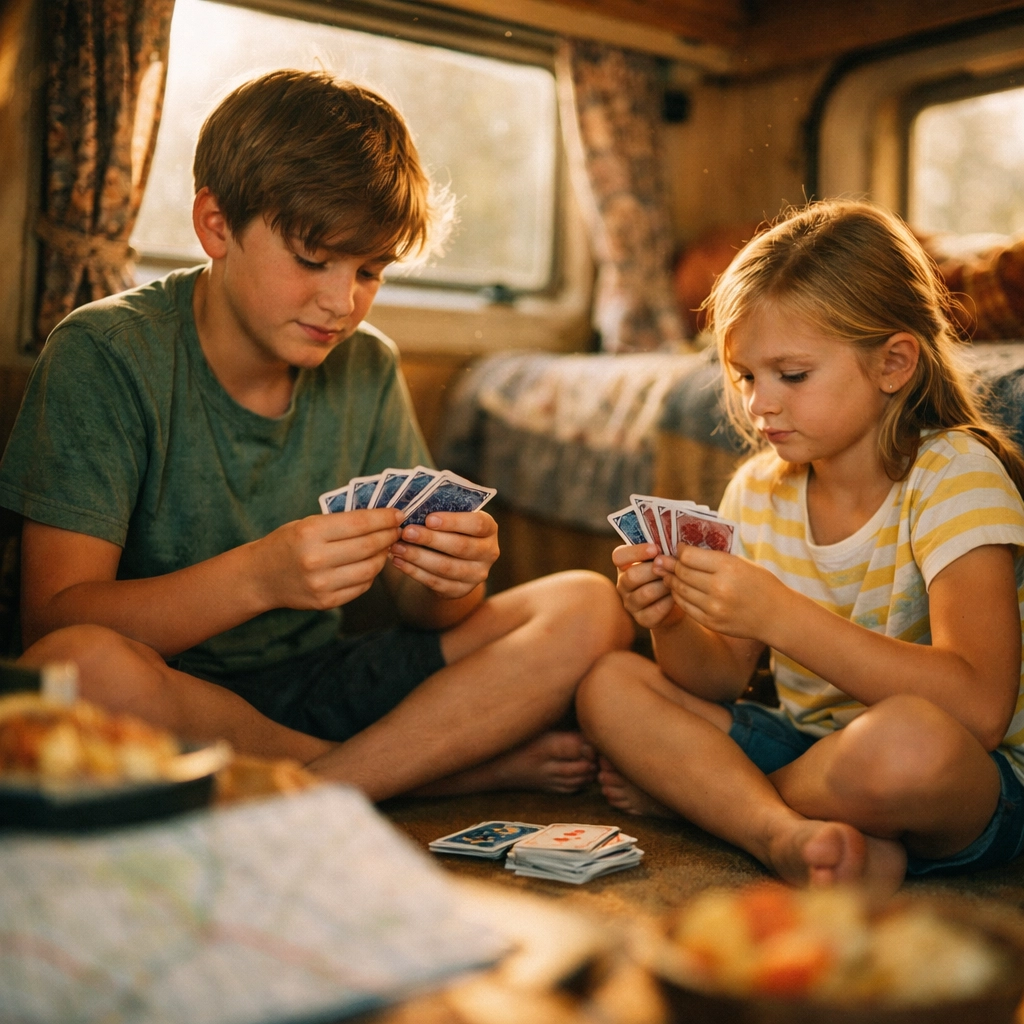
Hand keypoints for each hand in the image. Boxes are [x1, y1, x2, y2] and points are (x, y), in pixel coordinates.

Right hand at [255, 508, 400, 610]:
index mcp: (310, 533)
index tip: (397, 514)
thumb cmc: (287, 543)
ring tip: (386, 546)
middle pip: (368, 546)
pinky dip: (371, 573)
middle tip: (397, 530)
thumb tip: (381, 518)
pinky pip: (361, 586)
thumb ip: (341, 522)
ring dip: (383, 556)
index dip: (383, 518)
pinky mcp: (326, 602)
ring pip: (369, 569)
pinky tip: (371, 563)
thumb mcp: (307, 524)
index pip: (359, 523)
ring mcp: (321, 584)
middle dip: (388, 536)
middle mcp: (316, 560)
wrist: (260, 577)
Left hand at [389, 510, 498, 598]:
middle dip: (430, 539)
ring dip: (418, 557)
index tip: (429, 519)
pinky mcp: (461, 591)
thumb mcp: (453, 516)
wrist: (453, 558)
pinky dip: (414, 572)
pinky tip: (398, 561)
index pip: (477, 525)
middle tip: (406, 532)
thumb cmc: (450, 528)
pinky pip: (436, 582)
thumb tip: (413, 505)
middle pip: (461, 547)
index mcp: (489, 529)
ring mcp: (477, 575)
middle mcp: (489, 553)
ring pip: (446, 567)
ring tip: (397, 547)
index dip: (453, 522)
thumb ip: (441, 509)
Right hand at [613, 542, 680, 629]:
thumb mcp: (664, 559)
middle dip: (655, 570)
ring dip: (665, 586)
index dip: (636, 552)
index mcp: (625, 565)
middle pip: (632, 576)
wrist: (678, 601)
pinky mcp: (642, 619)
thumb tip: (673, 543)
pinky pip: (656, 610)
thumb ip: (662, 550)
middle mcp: (623, 584)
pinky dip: (669, 602)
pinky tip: (676, 596)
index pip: (619, 556)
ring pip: (645, 593)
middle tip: (672, 567)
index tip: (655, 548)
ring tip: (677, 581)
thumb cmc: (669, 573)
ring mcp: (630, 603)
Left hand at [663, 545, 782, 639]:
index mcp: (728, 567)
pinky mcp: (711, 622)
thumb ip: (715, 557)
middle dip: (670, 564)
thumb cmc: (761, 584)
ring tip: (666, 573)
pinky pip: (686, 606)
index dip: (679, 550)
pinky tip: (677, 589)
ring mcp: (714, 608)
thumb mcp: (742, 563)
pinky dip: (678, 596)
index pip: (689, 556)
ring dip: (670, 580)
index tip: (677, 547)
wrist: (777, 616)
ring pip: (680, 590)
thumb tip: (686, 550)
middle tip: (662, 560)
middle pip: (682, 572)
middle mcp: (719, 588)